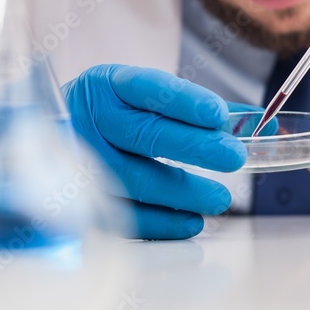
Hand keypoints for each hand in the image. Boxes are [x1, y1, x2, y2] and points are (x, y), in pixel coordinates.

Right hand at [63, 64, 250, 239]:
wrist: (53, 139)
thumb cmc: (115, 117)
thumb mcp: (144, 98)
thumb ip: (197, 109)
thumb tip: (255, 123)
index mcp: (107, 86)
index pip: (147, 87)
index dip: (184, 100)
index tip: (219, 114)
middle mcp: (89, 118)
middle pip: (144, 134)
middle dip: (194, 147)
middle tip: (233, 157)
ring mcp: (80, 160)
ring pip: (134, 179)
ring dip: (182, 192)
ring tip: (220, 198)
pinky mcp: (80, 200)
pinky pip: (123, 215)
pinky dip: (161, 223)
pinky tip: (191, 222)